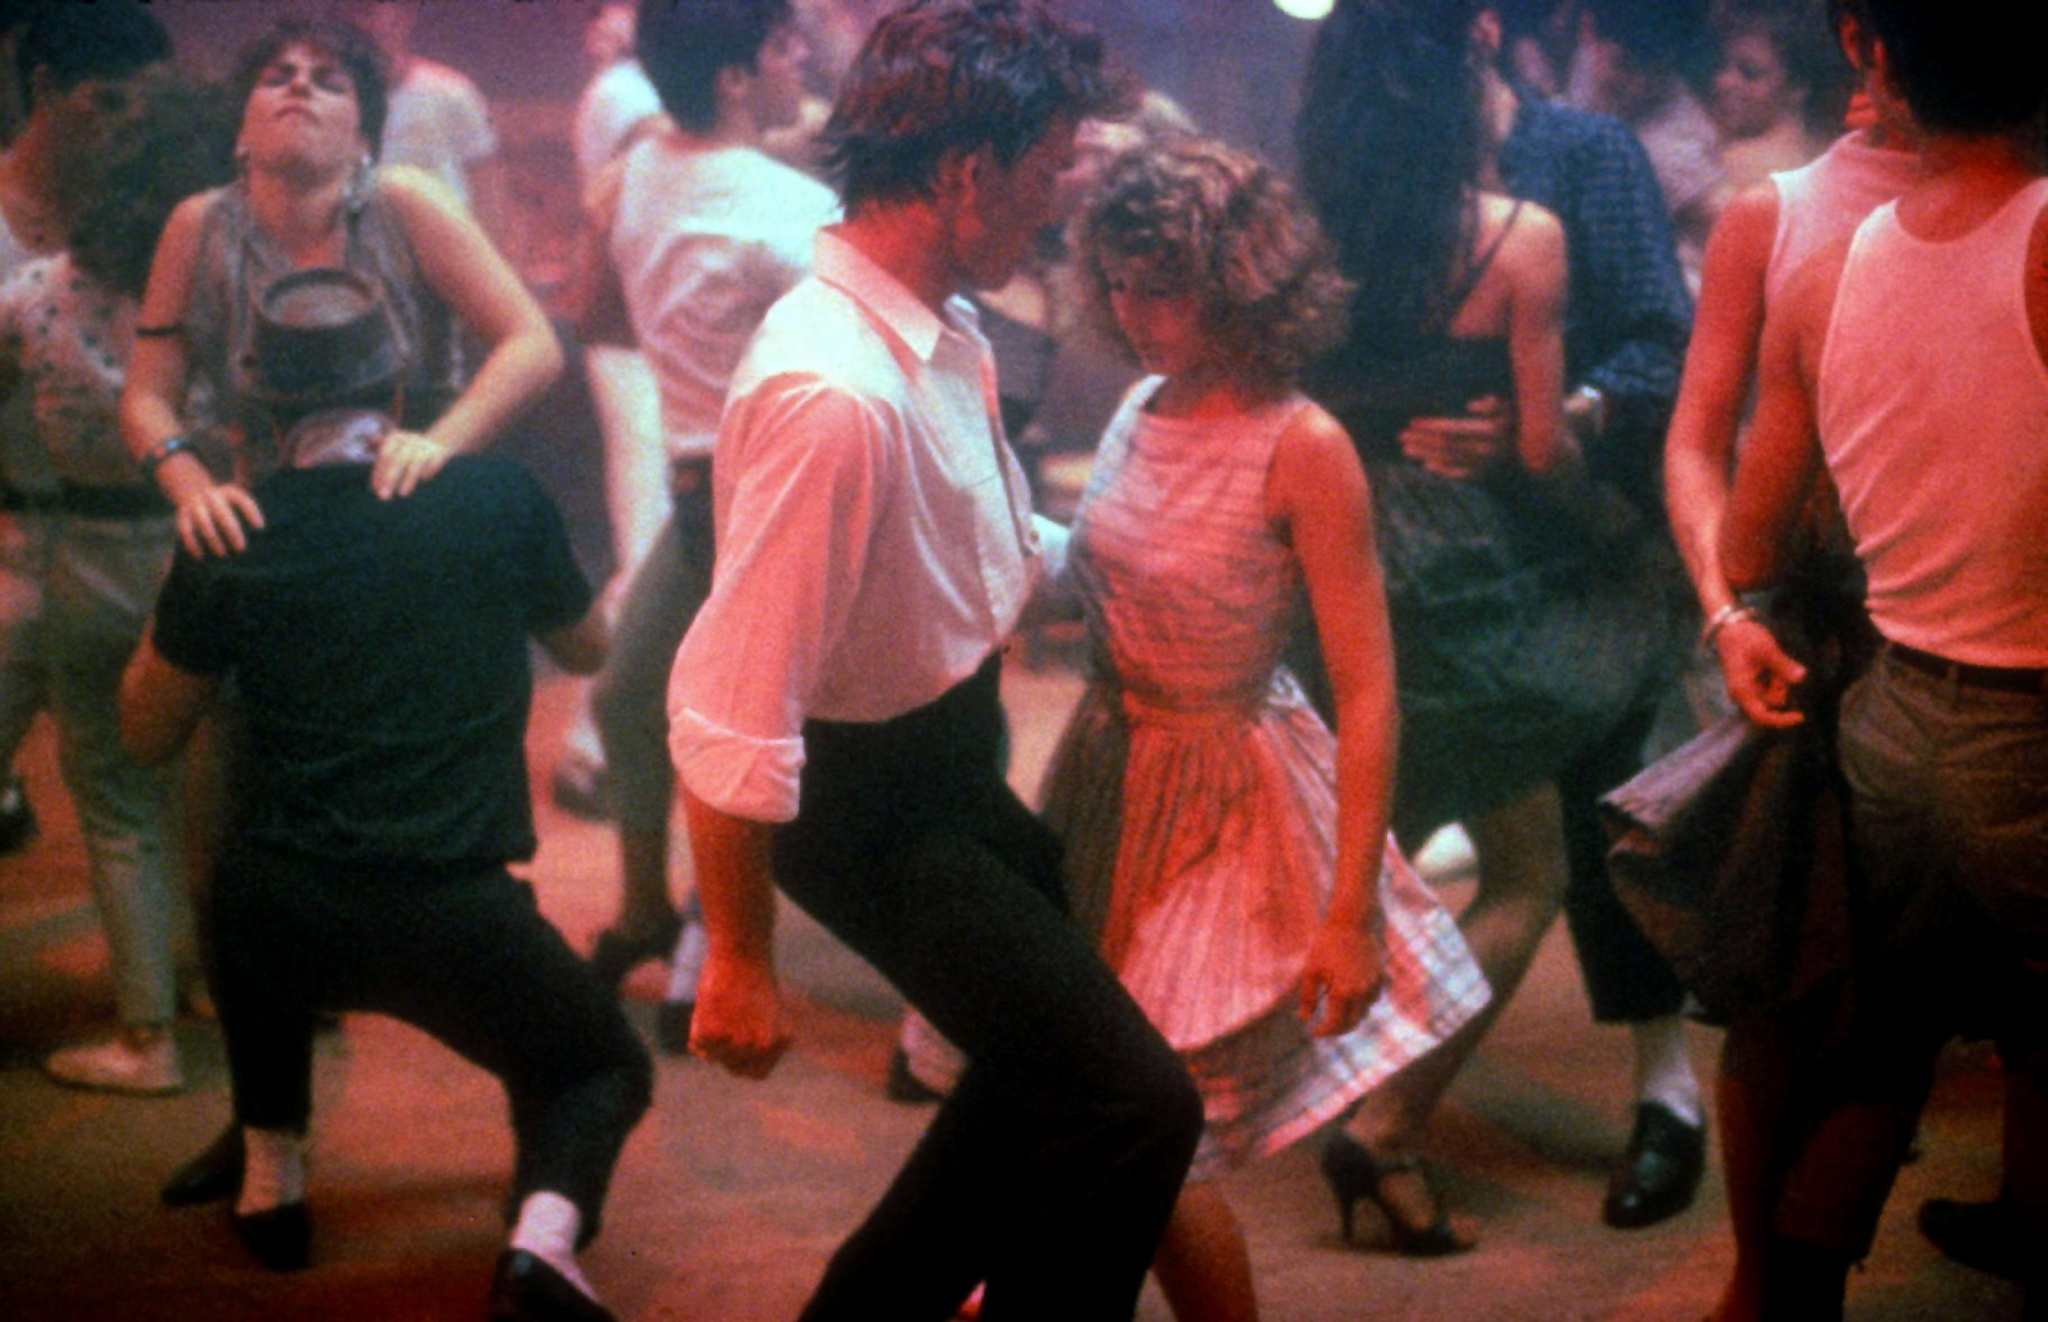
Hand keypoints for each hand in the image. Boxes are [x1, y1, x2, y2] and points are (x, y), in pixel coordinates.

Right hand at [174, 479, 264, 557]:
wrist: (194, 490)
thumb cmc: (225, 504)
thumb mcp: (238, 501)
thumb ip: (250, 513)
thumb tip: (261, 534)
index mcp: (229, 492)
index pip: (242, 500)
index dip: (251, 512)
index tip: (260, 528)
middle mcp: (212, 496)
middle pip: (222, 513)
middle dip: (232, 531)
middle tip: (241, 549)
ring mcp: (196, 504)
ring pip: (203, 521)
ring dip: (213, 539)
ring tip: (222, 554)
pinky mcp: (183, 515)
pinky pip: (185, 529)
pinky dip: (191, 543)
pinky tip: (200, 556)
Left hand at [371, 429, 452, 499]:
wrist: (438, 441)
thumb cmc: (408, 451)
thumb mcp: (393, 452)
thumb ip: (382, 469)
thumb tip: (377, 489)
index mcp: (395, 438)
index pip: (384, 456)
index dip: (379, 473)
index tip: (376, 490)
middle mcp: (409, 440)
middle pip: (397, 460)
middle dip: (389, 478)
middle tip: (383, 496)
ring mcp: (424, 446)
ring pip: (415, 463)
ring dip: (408, 480)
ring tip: (402, 494)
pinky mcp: (439, 452)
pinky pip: (432, 464)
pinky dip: (428, 472)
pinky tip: (424, 478)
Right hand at [688, 947, 791, 1078]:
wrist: (742, 952)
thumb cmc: (753, 976)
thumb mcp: (766, 1010)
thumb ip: (757, 1037)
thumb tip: (738, 1060)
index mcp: (778, 1043)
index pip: (756, 1073)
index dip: (743, 1061)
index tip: (736, 1043)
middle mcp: (759, 1047)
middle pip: (732, 1067)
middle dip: (724, 1049)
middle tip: (725, 1018)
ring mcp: (736, 1043)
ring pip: (712, 1056)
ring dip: (709, 1038)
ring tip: (717, 1008)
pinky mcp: (712, 1034)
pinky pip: (697, 1044)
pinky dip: (696, 1026)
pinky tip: (707, 1005)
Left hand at [1298, 918, 1385, 1037]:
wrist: (1352, 922)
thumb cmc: (1327, 944)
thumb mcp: (1311, 970)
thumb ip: (1307, 998)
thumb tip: (1304, 1019)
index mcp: (1342, 993)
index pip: (1335, 1025)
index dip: (1323, 1032)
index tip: (1313, 1032)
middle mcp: (1362, 993)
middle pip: (1352, 1023)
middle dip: (1338, 1030)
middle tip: (1325, 1028)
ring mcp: (1374, 986)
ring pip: (1364, 1012)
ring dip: (1350, 1016)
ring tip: (1336, 1012)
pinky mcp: (1381, 977)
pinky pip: (1373, 998)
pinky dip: (1362, 1003)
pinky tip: (1351, 996)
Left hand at [1398, 396, 1513, 479]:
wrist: (1531, 458)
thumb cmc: (1515, 428)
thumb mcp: (1511, 411)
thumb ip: (1494, 404)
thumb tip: (1470, 405)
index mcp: (1493, 429)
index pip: (1454, 429)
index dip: (1432, 426)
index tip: (1413, 421)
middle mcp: (1489, 449)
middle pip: (1447, 445)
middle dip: (1422, 439)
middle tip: (1401, 435)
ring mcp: (1485, 465)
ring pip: (1450, 460)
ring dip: (1426, 453)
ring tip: (1406, 448)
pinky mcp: (1484, 477)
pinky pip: (1459, 474)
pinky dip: (1442, 469)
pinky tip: (1426, 463)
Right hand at [1715, 616, 1806, 728]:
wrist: (1730, 628)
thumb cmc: (1744, 637)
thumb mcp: (1766, 648)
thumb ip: (1782, 665)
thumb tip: (1801, 677)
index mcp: (1741, 690)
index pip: (1761, 716)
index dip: (1781, 720)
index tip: (1801, 716)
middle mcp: (1741, 695)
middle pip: (1769, 707)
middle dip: (1781, 691)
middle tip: (1782, 670)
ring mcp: (1746, 691)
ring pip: (1771, 698)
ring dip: (1780, 684)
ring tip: (1775, 662)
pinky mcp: (1751, 687)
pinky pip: (1769, 691)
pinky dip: (1776, 681)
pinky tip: (1772, 666)